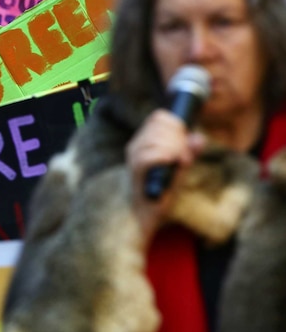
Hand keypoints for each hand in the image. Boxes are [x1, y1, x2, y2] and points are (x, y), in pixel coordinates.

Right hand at [126, 109, 206, 243]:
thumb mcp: (180, 168)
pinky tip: (172, 162)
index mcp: (145, 141)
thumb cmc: (162, 190)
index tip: (183, 141)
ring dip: (173, 148)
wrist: (145, 214)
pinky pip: (150, 155)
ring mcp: (134, 157)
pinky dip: (165, 156)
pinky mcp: (136, 170)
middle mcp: (136, 145)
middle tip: (182, 156)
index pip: (159, 117)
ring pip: (156, 139)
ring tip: (178, 162)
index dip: (176, 124)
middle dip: (178, 137)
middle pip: (160, 125)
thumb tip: (199, 137)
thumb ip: (190, 151)